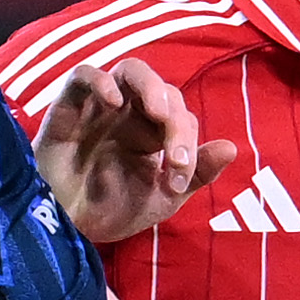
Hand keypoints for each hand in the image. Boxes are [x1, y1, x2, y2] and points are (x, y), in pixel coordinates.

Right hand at [32, 60, 236, 245]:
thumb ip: (196, 173)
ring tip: (158, 113)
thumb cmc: (111, 210)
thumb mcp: (163, 198)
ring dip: (151, 87)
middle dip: (175, 120)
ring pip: (131, 71)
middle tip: (173, 151)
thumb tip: (232, 147)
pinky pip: (83, 75)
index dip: (186, 144)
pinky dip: (100, 81)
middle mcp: (131, 113)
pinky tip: (113, 102)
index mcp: (154, 132)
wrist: (67, 228)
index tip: (175, 180)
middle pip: (163, 90)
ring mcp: (101, 107)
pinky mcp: (68, 107)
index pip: (181, 118)